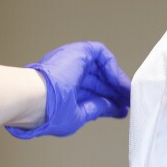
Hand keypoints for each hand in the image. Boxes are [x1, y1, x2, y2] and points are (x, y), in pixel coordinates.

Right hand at [7, 41, 130, 137]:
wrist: (36, 100)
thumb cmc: (48, 112)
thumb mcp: (78, 114)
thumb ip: (96, 108)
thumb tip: (116, 109)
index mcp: (63, 90)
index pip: (91, 93)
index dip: (108, 100)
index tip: (122, 109)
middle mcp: (67, 74)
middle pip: (99, 81)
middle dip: (116, 92)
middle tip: (130, 101)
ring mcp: (72, 62)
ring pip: (101, 68)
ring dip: (117, 81)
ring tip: (129, 94)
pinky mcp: (78, 52)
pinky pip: (101, 54)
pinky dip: (112, 67)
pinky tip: (119, 83)